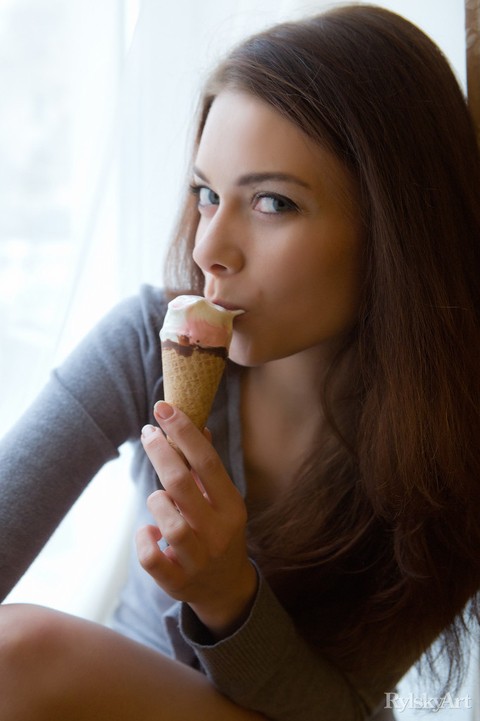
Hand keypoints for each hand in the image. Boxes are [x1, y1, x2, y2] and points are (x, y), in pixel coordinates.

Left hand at [136, 401, 257, 638]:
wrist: (226, 588)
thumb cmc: (219, 532)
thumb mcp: (221, 500)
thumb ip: (207, 467)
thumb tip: (198, 425)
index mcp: (232, 506)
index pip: (208, 463)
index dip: (185, 433)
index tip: (164, 409)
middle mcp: (219, 532)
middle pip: (182, 485)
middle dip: (161, 453)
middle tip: (147, 433)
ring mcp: (199, 560)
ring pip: (170, 524)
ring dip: (157, 502)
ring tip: (158, 498)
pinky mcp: (178, 582)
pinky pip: (152, 560)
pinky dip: (144, 541)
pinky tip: (149, 532)